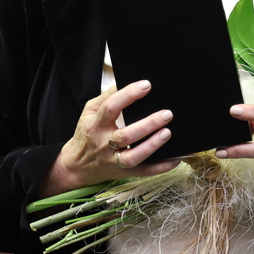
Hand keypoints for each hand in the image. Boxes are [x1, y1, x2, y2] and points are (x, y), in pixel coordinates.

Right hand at [39, 80, 179, 197]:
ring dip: (152, 145)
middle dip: (148, 124)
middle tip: (167, 113)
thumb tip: (125, 81)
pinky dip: (161, 166)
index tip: (146, 85)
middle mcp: (104, 144)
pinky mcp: (125, 172)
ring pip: (134, 157)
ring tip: (167, 132)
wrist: (78, 165)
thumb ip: (106, 96)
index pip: (111, 108)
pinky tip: (175, 158)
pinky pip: (144, 172)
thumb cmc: (88, 133)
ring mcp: (115, 160)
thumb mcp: (89, 111)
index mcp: (96, 124)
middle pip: (126, 135)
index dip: (128, 95)